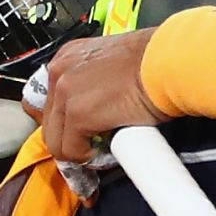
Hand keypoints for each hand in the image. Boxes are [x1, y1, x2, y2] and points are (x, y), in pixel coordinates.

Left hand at [29, 32, 161, 160]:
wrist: (167, 62)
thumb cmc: (155, 61)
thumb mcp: (115, 62)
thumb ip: (100, 79)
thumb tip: (104, 103)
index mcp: (69, 56)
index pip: (48, 97)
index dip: (62, 120)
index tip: (78, 130)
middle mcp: (60, 71)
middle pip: (48, 121)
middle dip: (68, 139)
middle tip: (90, 147)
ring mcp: (66, 93)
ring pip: (55, 140)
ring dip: (76, 151)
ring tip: (99, 152)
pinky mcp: (78, 115)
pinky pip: (71, 151)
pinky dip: (86, 158)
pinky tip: (104, 154)